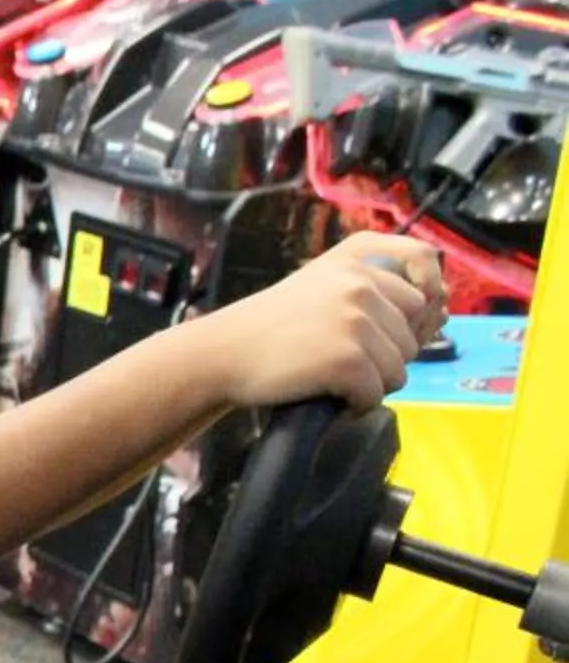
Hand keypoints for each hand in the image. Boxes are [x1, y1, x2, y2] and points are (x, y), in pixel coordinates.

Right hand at [199, 235, 436, 410]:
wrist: (221, 353)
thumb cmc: (268, 326)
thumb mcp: (320, 281)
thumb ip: (371, 282)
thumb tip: (441, 306)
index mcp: (357, 259)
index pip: (427, 277)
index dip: (425, 307)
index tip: (413, 324)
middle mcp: (361, 284)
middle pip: (413, 332)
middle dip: (388, 354)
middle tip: (345, 360)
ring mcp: (356, 321)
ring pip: (400, 368)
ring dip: (371, 382)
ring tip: (331, 377)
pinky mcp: (348, 359)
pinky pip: (376, 394)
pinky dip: (355, 403)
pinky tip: (327, 394)